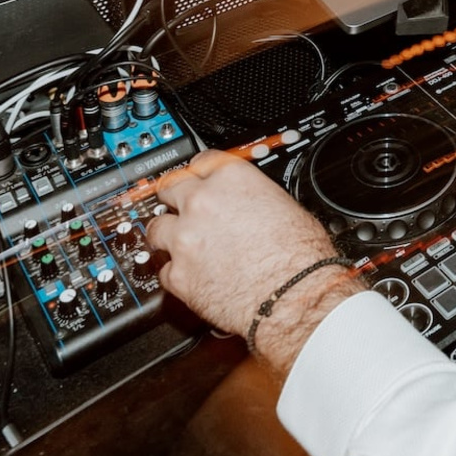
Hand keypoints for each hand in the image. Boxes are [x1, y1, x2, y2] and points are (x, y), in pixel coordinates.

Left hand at [146, 151, 362, 376]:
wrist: (294, 295)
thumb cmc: (300, 255)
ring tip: (177, 245)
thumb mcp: (284, 206)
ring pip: (156, 228)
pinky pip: (164, 270)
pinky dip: (175, 274)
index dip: (200, 173)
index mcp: (231, 178)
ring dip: (166, 236)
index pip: (201, 161)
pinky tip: (190, 277)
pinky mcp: (177, 275)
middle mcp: (202, 202)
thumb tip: (249, 206)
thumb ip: (254, 198)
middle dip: (173, 198)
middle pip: (169, 187)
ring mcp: (184, 238)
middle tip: (178, 207)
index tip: (198, 180)